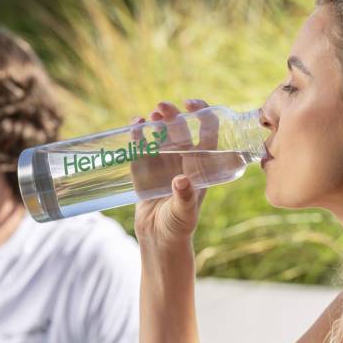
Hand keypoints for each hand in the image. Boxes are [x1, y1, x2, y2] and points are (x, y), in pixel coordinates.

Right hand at [133, 99, 213, 252]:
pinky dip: (137, 133)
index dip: (202, 113)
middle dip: (172, 114)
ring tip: (148, 116)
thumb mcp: (185, 213)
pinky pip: (141, 144)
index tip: (190, 104)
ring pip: (160, 132)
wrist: (158, 238)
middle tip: (161, 107)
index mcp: (200, 163)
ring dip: (155, 120)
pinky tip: (134, 125)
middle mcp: (183, 157)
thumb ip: (185, 198)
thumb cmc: (179, 226)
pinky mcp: (143, 166)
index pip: (207, 131)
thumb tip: (181, 180)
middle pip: (180, 127)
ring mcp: (162, 160)